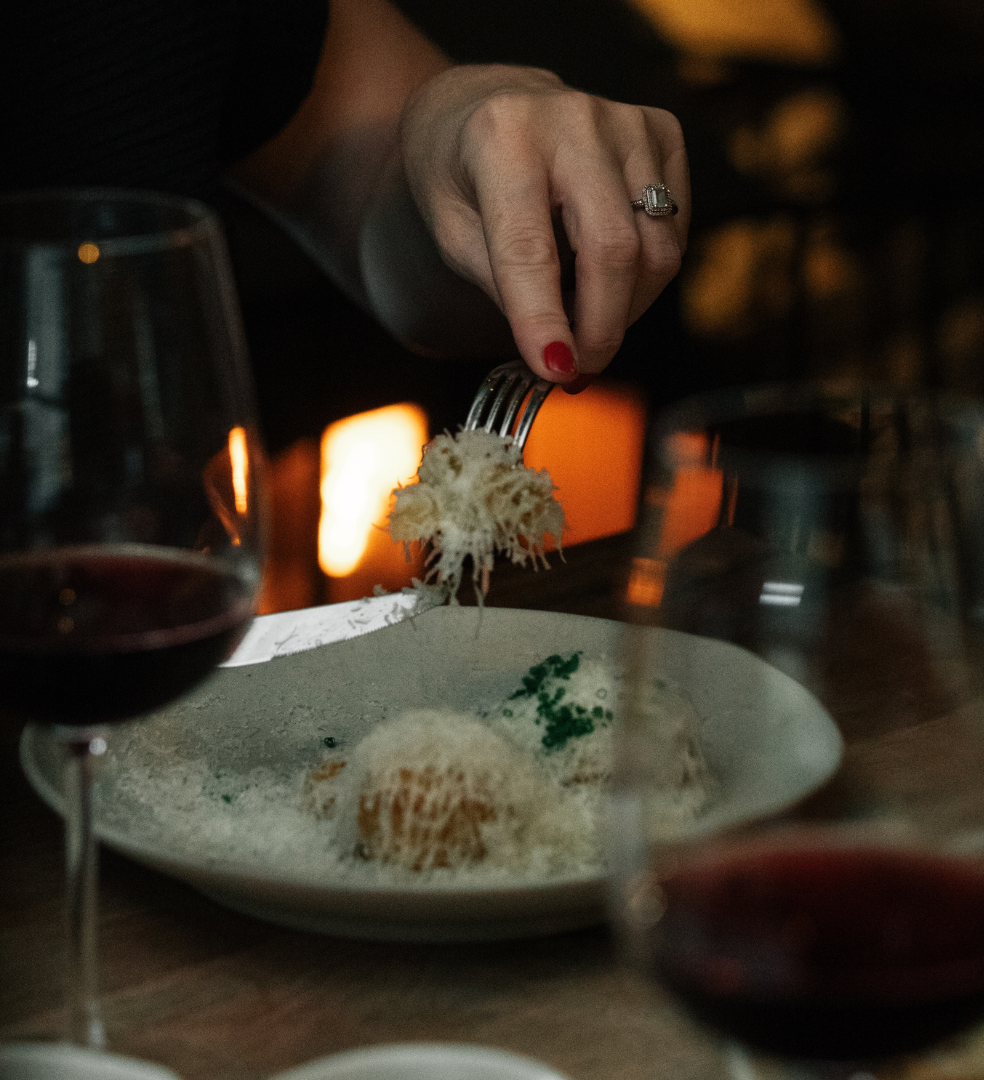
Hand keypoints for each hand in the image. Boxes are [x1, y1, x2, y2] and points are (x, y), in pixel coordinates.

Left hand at [400, 64, 689, 386]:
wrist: (482, 101)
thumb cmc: (459, 172)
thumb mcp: (450, 230)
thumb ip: (502, 286)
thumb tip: (558, 352)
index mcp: (502, 139)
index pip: (531, 248)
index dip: (545, 319)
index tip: (556, 371)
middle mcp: (572, 120)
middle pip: (614, 250)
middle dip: (601, 328)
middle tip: (580, 369)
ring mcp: (625, 121)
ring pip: (657, 249)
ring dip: (627, 308)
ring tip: (588, 323)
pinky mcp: (660, 130)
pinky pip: (674, 229)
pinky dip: (647, 273)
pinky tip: (608, 276)